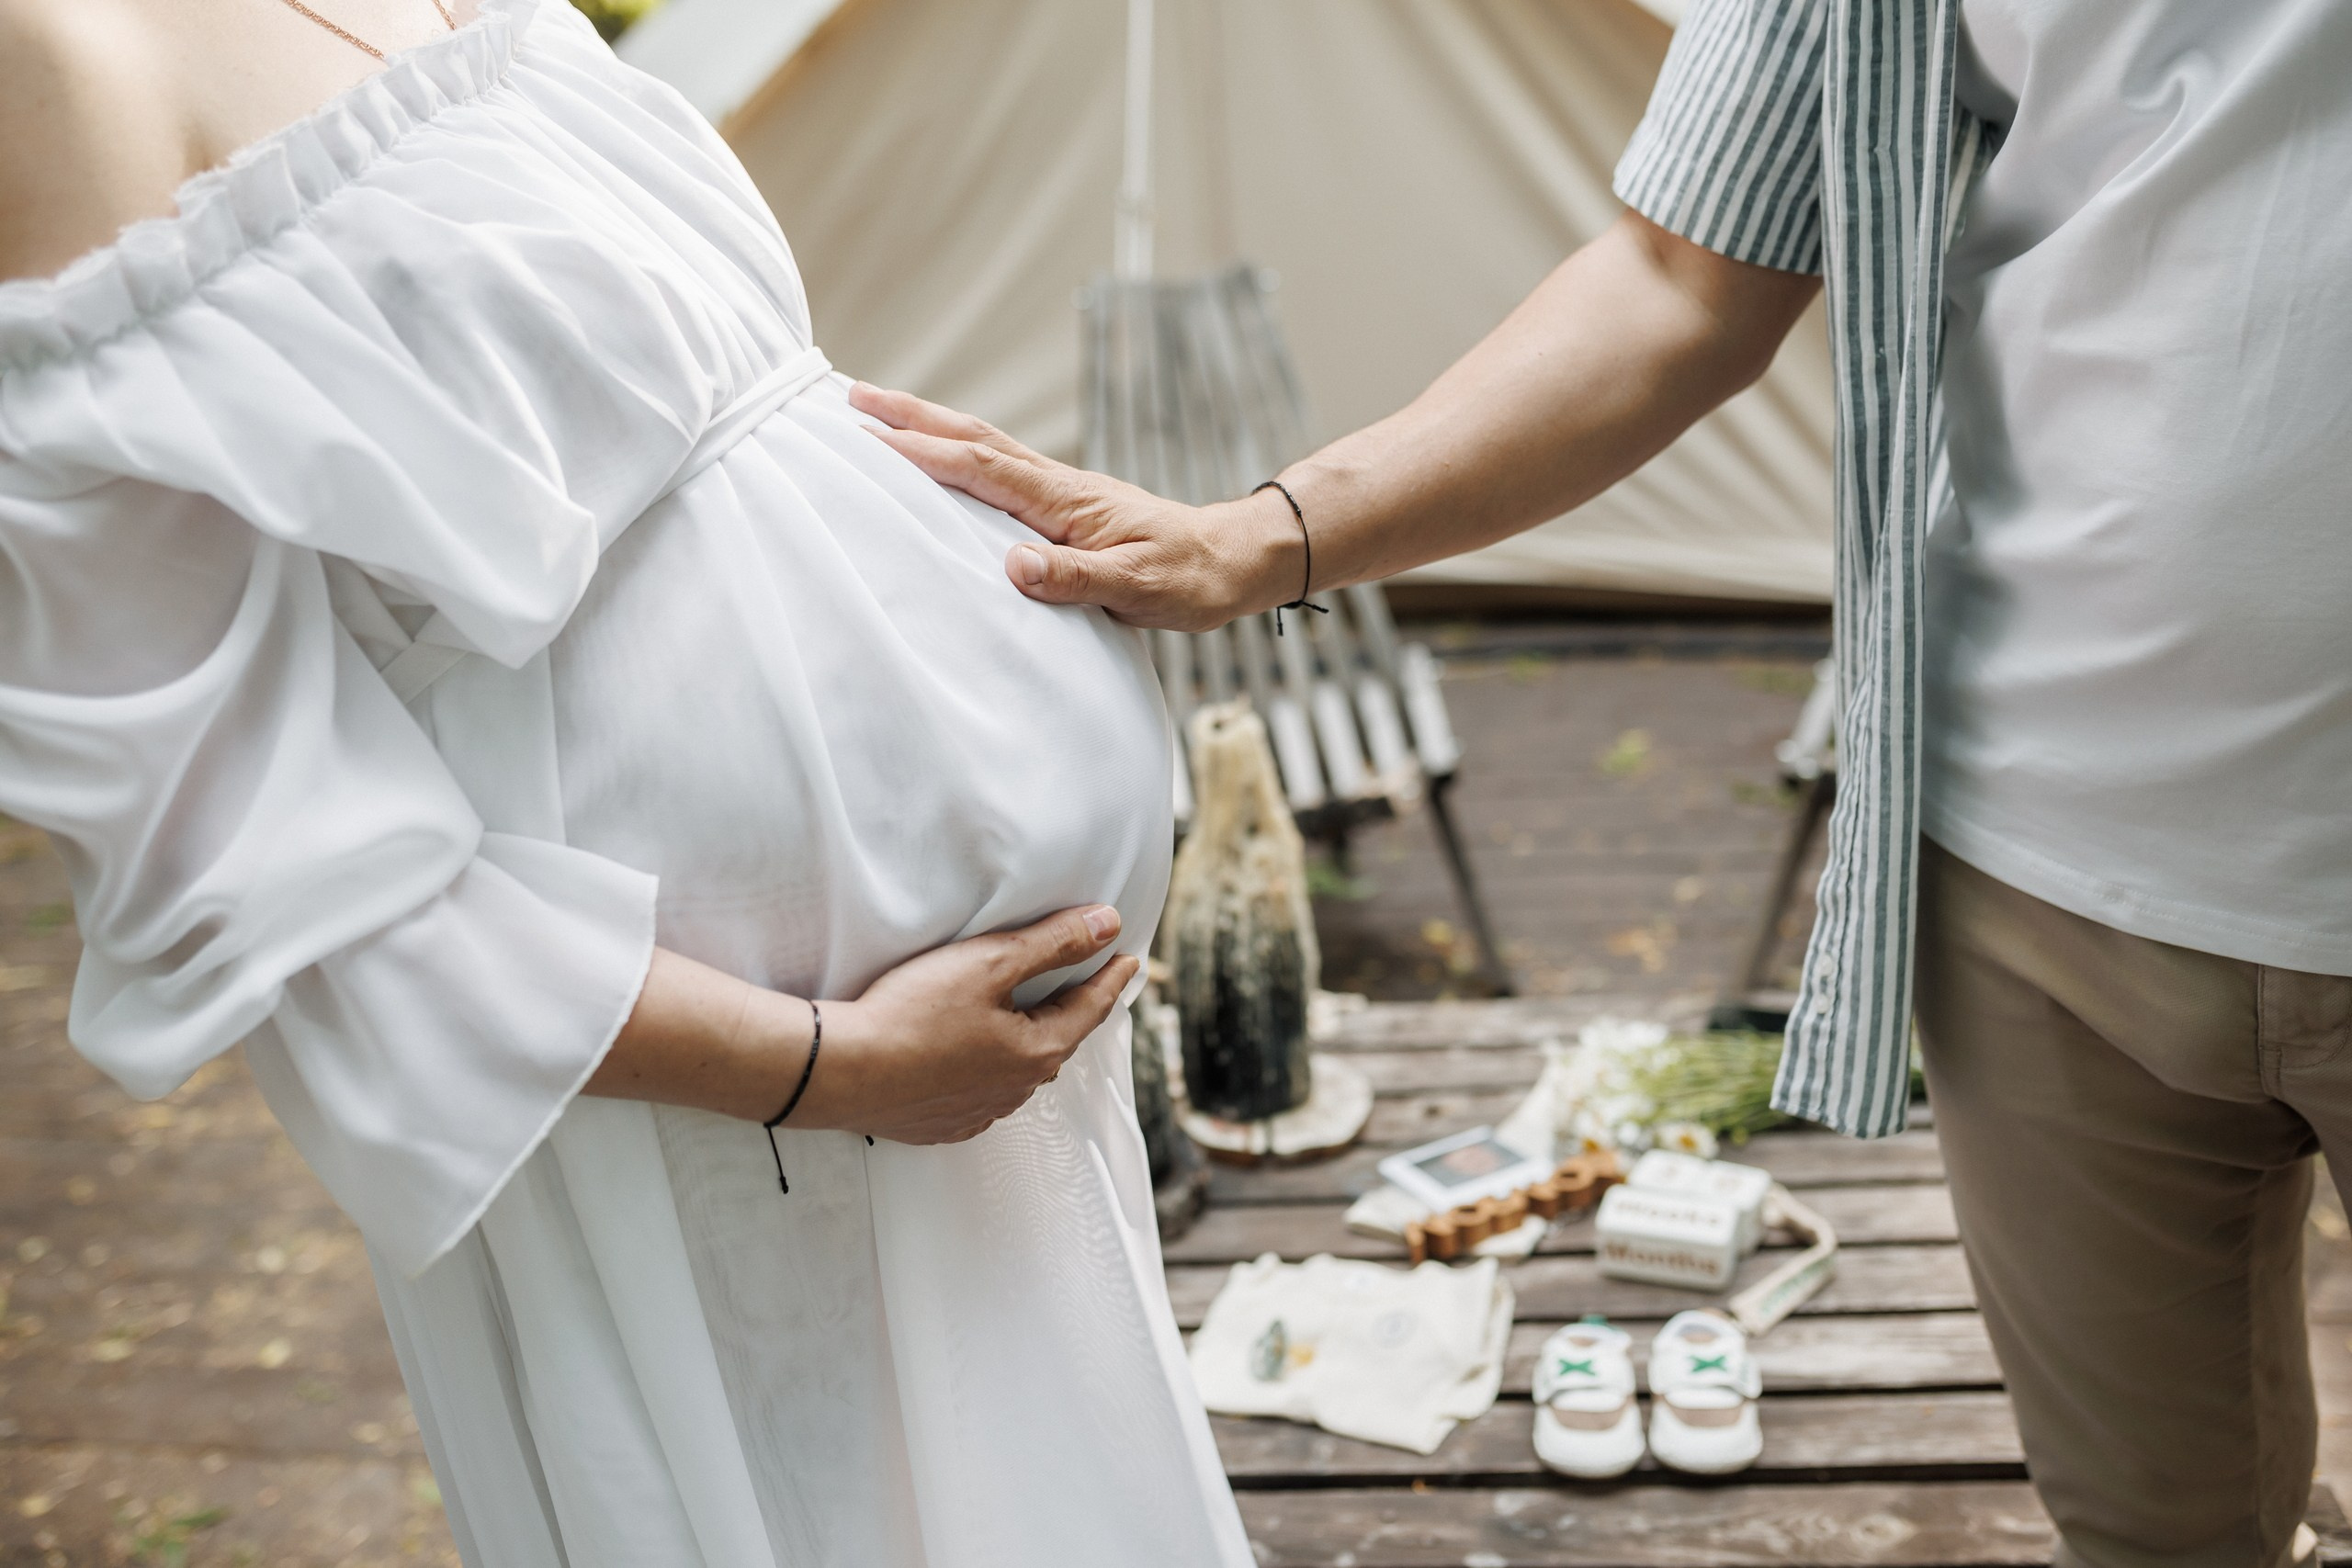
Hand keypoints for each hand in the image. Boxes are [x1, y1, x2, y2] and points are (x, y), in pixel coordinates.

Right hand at [790, 906, 1139, 1143]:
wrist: (839, 1070)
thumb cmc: (912, 1013)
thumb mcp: (990, 962)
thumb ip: (1053, 942)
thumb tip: (1108, 925)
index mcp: (1036, 1051)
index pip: (1090, 1007)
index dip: (1110, 976)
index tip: (1128, 959)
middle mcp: (1014, 1090)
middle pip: (1056, 1040)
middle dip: (1073, 1010)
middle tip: (1086, 986)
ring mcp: (976, 1112)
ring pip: (1017, 1070)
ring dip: (1027, 1042)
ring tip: (1030, 1018)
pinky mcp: (939, 1123)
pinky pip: (978, 1093)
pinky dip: (987, 1070)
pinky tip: (974, 1058)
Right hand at [848, 382, 1298, 632]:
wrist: (1231, 562)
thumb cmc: (1187, 580)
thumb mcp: (1136, 589)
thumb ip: (1074, 580)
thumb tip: (1012, 568)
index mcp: (1066, 503)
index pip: (982, 469)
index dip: (924, 452)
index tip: (868, 437)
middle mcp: (1057, 486)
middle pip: (972, 438)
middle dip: (911, 417)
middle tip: (848, 396)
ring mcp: (1059, 491)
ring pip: (982, 445)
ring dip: (928, 425)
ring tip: (876, 409)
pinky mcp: (1063, 505)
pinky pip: (997, 468)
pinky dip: (958, 451)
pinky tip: (939, 455)